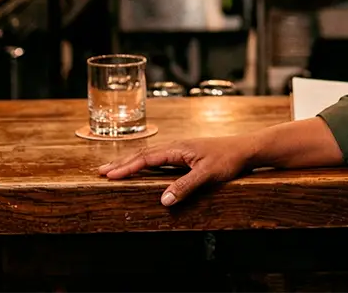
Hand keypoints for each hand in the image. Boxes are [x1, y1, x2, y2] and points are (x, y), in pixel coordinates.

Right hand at [98, 136, 257, 206]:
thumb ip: (185, 186)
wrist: (246, 149)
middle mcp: (177, 147)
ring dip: (131, 162)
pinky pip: (160, 158)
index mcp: (178, 149)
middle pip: (143, 154)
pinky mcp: (187, 155)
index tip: (108, 175)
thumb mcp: (207, 175)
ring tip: (115, 169)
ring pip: (150, 155)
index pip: (146, 158)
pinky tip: (143, 167)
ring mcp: (181, 150)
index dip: (126, 167)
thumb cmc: (229, 159)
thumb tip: (163, 200)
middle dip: (122, 163)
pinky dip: (145, 162)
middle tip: (101, 171)